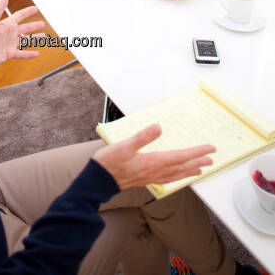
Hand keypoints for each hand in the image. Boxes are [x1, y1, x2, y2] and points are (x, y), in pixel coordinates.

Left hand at [0, 0, 44, 70]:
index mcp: (5, 25)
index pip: (19, 16)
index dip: (27, 12)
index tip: (35, 8)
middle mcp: (9, 34)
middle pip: (25, 28)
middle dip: (34, 25)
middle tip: (42, 23)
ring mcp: (10, 44)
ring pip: (26, 40)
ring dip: (35, 38)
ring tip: (43, 36)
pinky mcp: (9, 54)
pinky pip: (22, 54)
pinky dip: (30, 54)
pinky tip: (36, 53)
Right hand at [93, 124, 214, 189]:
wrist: (97, 181)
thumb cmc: (109, 163)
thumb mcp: (124, 146)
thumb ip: (142, 137)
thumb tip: (158, 127)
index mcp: (152, 162)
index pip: (180, 156)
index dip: (196, 152)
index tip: (209, 149)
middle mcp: (155, 171)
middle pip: (181, 167)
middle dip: (197, 161)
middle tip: (211, 159)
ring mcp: (150, 177)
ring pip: (176, 174)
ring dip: (189, 170)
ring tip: (200, 169)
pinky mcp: (145, 179)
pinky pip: (167, 178)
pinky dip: (177, 176)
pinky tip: (177, 175)